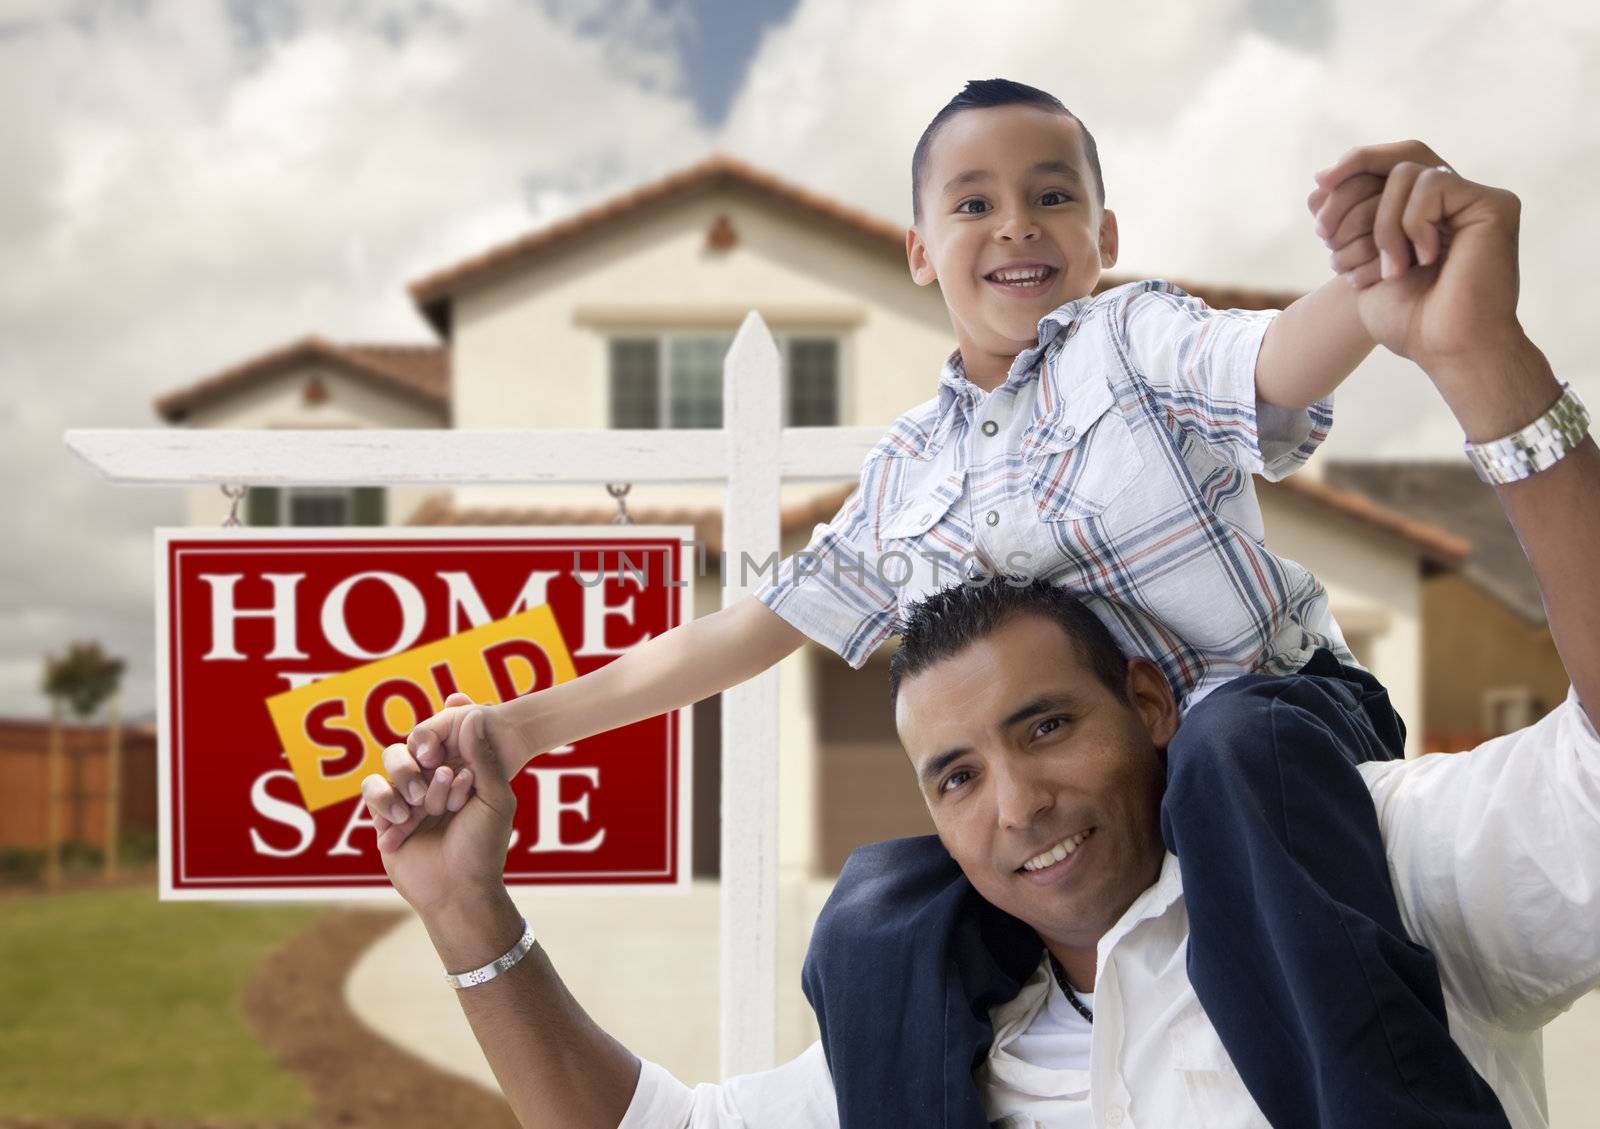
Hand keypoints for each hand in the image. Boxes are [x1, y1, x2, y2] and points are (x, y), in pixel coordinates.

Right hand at [362, 692, 518, 917]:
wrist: (457, 891)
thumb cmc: (483, 846)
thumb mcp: (495, 799)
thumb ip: (483, 757)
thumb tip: (475, 712)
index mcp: (462, 773)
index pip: (446, 740)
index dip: (448, 747)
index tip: (457, 771)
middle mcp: (434, 781)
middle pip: (416, 746)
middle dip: (427, 767)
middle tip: (439, 790)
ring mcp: (408, 797)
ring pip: (392, 762)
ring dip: (406, 781)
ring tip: (418, 810)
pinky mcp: (384, 816)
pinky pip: (372, 789)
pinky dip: (386, 801)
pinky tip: (404, 822)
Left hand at [1308, 140, 1524, 374]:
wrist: (1447, 350)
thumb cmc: (1411, 323)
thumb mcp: (1363, 266)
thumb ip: (1349, 222)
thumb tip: (1320, 181)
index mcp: (1427, 215)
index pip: (1388, 167)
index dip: (1353, 167)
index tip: (1318, 190)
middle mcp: (1454, 202)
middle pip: (1397, 159)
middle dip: (1352, 190)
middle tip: (1326, 234)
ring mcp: (1475, 201)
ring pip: (1408, 173)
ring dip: (1382, 224)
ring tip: (1392, 269)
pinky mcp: (1494, 204)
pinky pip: (1432, 184)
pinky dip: (1412, 222)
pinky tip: (1423, 259)